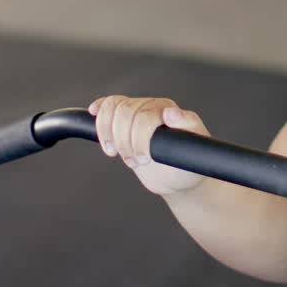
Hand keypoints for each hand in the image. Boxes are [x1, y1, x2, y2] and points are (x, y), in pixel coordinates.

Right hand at [88, 95, 208, 196]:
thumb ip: (186, 129)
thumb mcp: (193, 152)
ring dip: (109, 133)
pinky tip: (93, 112)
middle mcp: (152, 108)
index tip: (143, 159)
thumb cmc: (188, 166)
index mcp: (169, 111)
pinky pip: (109, 107)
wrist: (177, 179)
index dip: (138, 138)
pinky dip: (100, 110)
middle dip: (124, 140)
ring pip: (113, 108)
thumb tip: (172, 113)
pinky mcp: (124, 122)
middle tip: (135, 162)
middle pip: (125, 112)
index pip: (145, 115)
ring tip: (116, 153)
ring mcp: (137, 114)